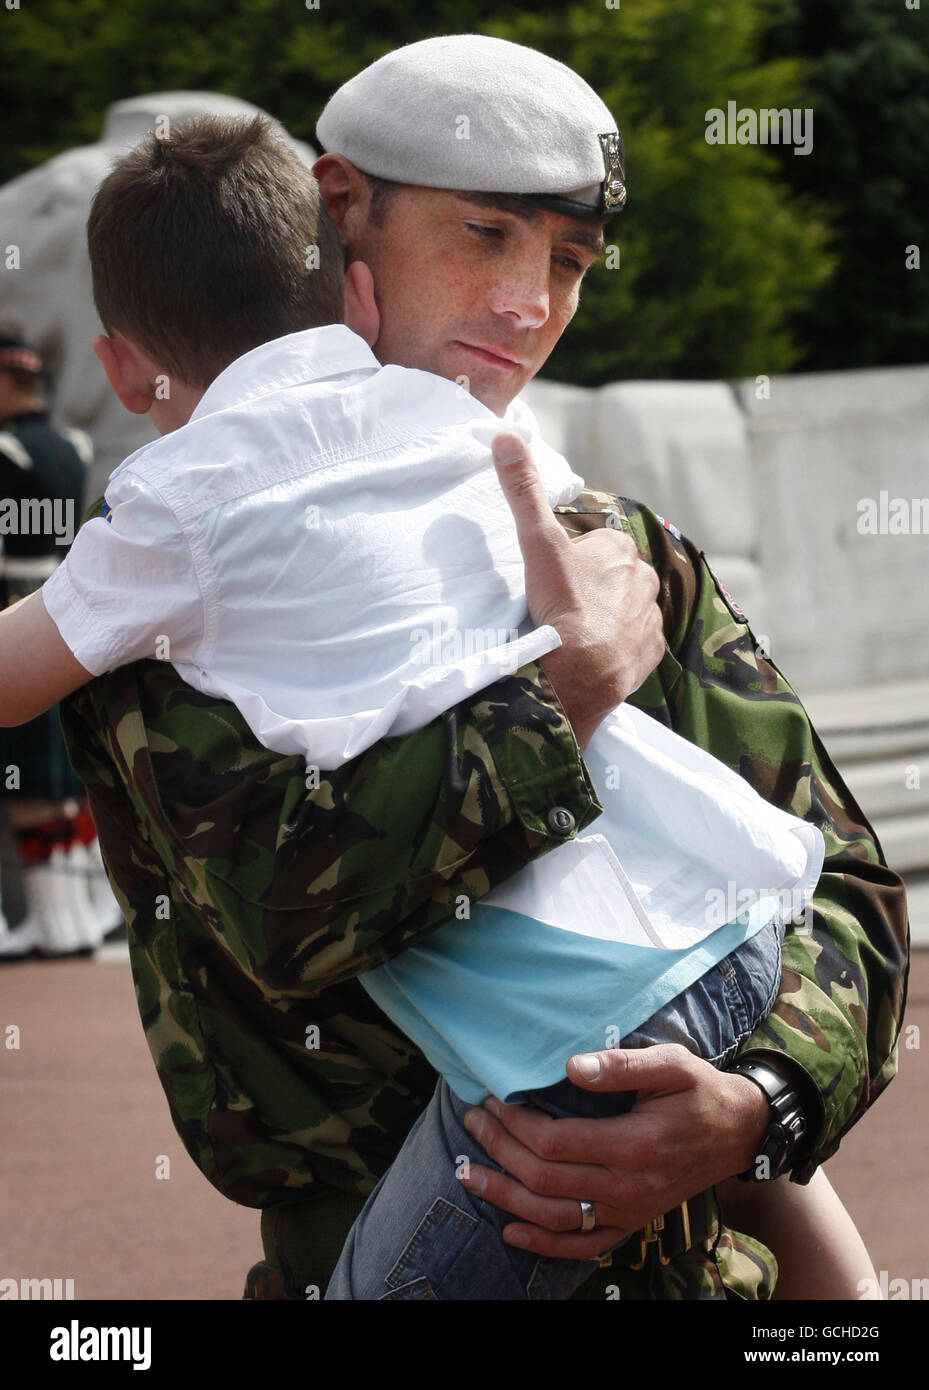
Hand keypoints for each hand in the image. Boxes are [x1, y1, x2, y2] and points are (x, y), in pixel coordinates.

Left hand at [458, 1043, 769, 1259]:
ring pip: (554, 1217)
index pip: (553, 1142)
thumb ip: (621, 1065)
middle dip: (499, 1150)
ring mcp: (629, 1211)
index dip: (514, 1123)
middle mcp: (628, 1186)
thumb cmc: (700, 1091)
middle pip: (544, 1178)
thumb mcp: (671, 1064)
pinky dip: (542, 1243)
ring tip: (469, 1173)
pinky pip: (581, 1245)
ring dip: (505, 1197)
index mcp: (633, 1144)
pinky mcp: (632, 1224)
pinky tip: (510, 1230)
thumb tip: (571, 1067)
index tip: (493, 1099)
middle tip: (473, 1122)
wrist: (739, 1133)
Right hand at [492, 432, 664, 750]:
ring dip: (605, 617)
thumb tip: (505, 435)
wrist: (578, 675)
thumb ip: (523, 490)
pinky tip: (593, 654)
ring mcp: (650, 618)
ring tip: (574, 633)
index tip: (552, 578)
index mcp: (620, 549)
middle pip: (613, 577)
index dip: (571, 559)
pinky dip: (618, 646)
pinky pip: (636, 643)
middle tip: (559, 606)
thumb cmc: (560, 605)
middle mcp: (645, 578)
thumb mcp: (537, 541)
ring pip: (626, 609)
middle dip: (591, 587)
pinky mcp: (652, 653)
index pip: (596, 544)